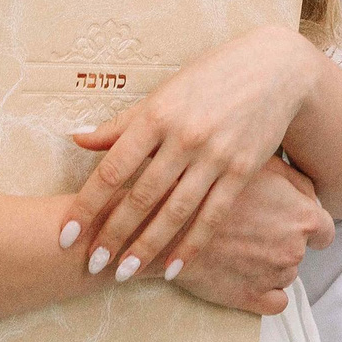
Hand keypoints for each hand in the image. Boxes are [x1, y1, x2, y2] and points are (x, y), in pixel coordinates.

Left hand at [66, 26, 321, 284]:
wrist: (276, 68)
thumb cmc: (212, 77)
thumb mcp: (165, 92)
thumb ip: (123, 123)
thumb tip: (78, 139)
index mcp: (157, 114)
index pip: (112, 169)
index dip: (87, 205)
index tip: (66, 235)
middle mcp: (184, 137)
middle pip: (141, 195)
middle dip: (113, 235)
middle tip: (91, 264)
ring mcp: (216, 155)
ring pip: (175, 211)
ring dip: (147, 247)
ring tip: (124, 273)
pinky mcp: (243, 170)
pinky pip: (213, 215)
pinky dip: (192, 245)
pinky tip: (174, 268)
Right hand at [167, 157, 333, 315]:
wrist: (173, 217)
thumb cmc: (218, 183)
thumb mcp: (266, 165)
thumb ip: (297, 182)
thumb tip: (312, 196)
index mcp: (302, 218)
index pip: (324, 231)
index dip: (309, 228)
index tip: (291, 224)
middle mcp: (293, 249)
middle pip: (300, 252)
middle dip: (281, 242)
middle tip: (253, 230)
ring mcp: (273, 276)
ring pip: (285, 275)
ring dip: (270, 265)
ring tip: (240, 248)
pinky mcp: (250, 298)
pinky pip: (275, 303)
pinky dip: (266, 293)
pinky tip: (247, 277)